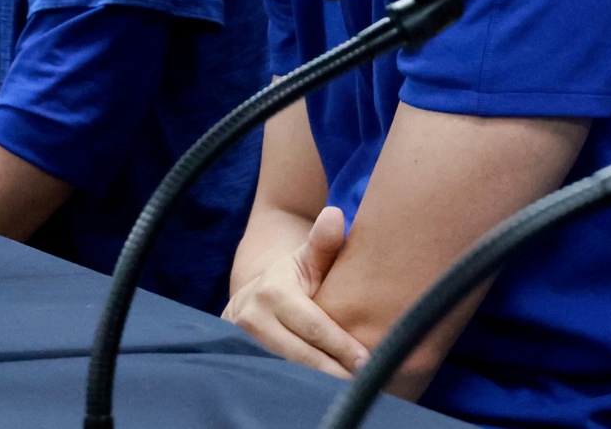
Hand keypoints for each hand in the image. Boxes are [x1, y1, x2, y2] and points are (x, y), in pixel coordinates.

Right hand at [222, 206, 369, 377]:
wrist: (250, 299)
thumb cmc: (291, 280)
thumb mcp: (305, 259)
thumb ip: (323, 243)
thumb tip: (335, 216)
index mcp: (273, 291)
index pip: (316, 328)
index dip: (343, 348)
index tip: (369, 362)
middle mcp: (254, 320)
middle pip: (303, 358)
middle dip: (336, 374)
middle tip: (366, 384)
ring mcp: (244, 345)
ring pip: (290, 374)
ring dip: (320, 386)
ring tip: (349, 392)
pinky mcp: (242, 365)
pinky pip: (276, 381)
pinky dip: (300, 390)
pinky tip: (323, 394)